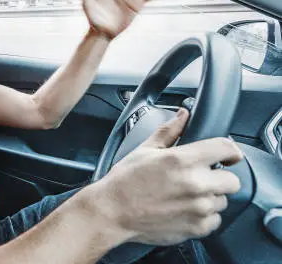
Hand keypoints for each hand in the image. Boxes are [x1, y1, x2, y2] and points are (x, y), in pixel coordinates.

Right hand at [92, 108, 243, 245]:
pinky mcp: (196, 228)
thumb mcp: (145, 149)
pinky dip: (203, 216)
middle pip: (232, 180)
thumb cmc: (125, 181)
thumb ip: (169, 131)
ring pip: (222, 201)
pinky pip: (214, 220)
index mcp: (183, 160)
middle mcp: (195, 184)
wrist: (112, 212)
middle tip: (200, 178)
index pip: (226, 148)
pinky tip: (183, 209)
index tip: (228, 155)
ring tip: (186, 195)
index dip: (230, 150)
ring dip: (210, 197)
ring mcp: (198, 208)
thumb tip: (183, 116)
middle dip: (219, 177)